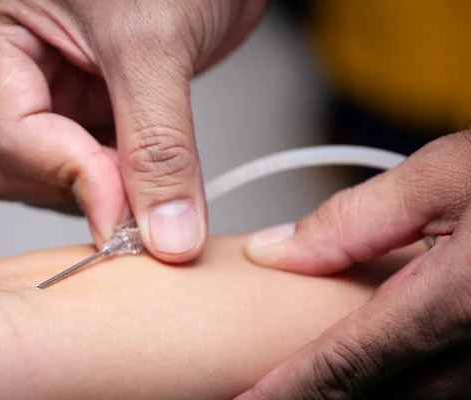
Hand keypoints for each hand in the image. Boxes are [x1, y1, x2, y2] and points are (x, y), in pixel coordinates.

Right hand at [0, 0, 266, 260]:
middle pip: (16, 162)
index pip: (9, 133)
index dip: (69, 178)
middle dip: (78, 189)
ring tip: (152, 188)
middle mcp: (20, 60)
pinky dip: (126, 180)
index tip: (124, 215)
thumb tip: (166, 230)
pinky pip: (97, 158)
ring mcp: (60, 82)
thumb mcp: (155, 44)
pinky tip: (154, 177)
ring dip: (105, 190)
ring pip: (56, 169)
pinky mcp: (99, 97)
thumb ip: (159, 146)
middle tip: (137, 208)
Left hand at [237, 132, 470, 398]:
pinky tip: (380, 376)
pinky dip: (406, 390)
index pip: (347, 365)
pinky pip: (450, 393)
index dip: (286, 391)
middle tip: (258, 395)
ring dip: (359, 399)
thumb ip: (353, 220)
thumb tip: (275, 252)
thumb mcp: (447, 175)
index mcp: (460, 301)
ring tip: (307, 386)